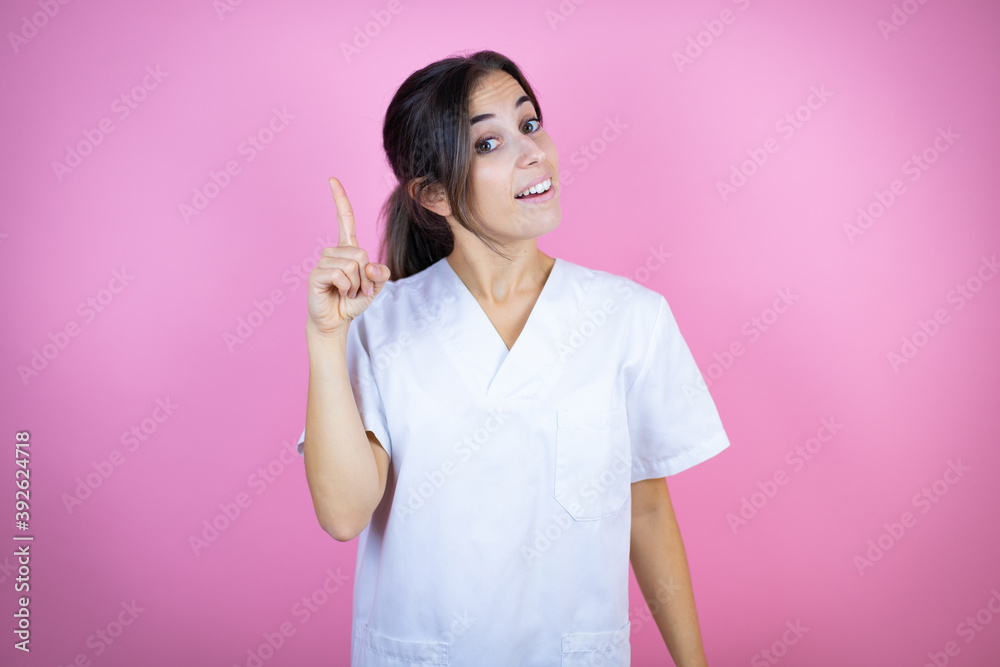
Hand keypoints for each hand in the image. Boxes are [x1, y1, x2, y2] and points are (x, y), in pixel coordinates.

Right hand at [306, 177, 390, 338]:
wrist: (336, 321)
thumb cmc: (353, 302)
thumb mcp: (375, 288)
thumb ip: (381, 275)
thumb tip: (371, 265)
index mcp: (348, 249)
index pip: (345, 220)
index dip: (340, 200)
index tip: (332, 179)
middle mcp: (334, 252)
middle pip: (361, 253)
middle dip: (366, 277)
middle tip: (358, 290)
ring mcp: (323, 262)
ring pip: (352, 265)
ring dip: (356, 285)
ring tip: (347, 293)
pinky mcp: (316, 274)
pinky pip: (340, 275)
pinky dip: (346, 288)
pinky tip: (339, 294)